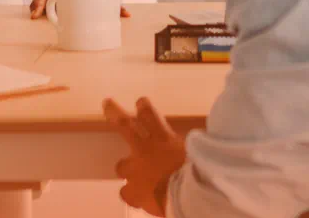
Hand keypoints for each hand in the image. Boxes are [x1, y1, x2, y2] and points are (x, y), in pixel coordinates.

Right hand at [104, 97, 186, 215]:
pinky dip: (146, 109)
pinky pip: (151, 118)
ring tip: (117, 105)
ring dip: (120, 116)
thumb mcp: (163, 208)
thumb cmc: (178, 205)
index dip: (131, 190)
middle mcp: (135, 171)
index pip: (126, 192)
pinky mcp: (163, 136)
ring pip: (128, 129)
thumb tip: (164, 199)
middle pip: (122, 167)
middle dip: (124, 167)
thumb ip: (156, 199)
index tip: (137, 190)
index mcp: (135, 194)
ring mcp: (147, 150)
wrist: (191, 192)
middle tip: (123, 161)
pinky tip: (142, 101)